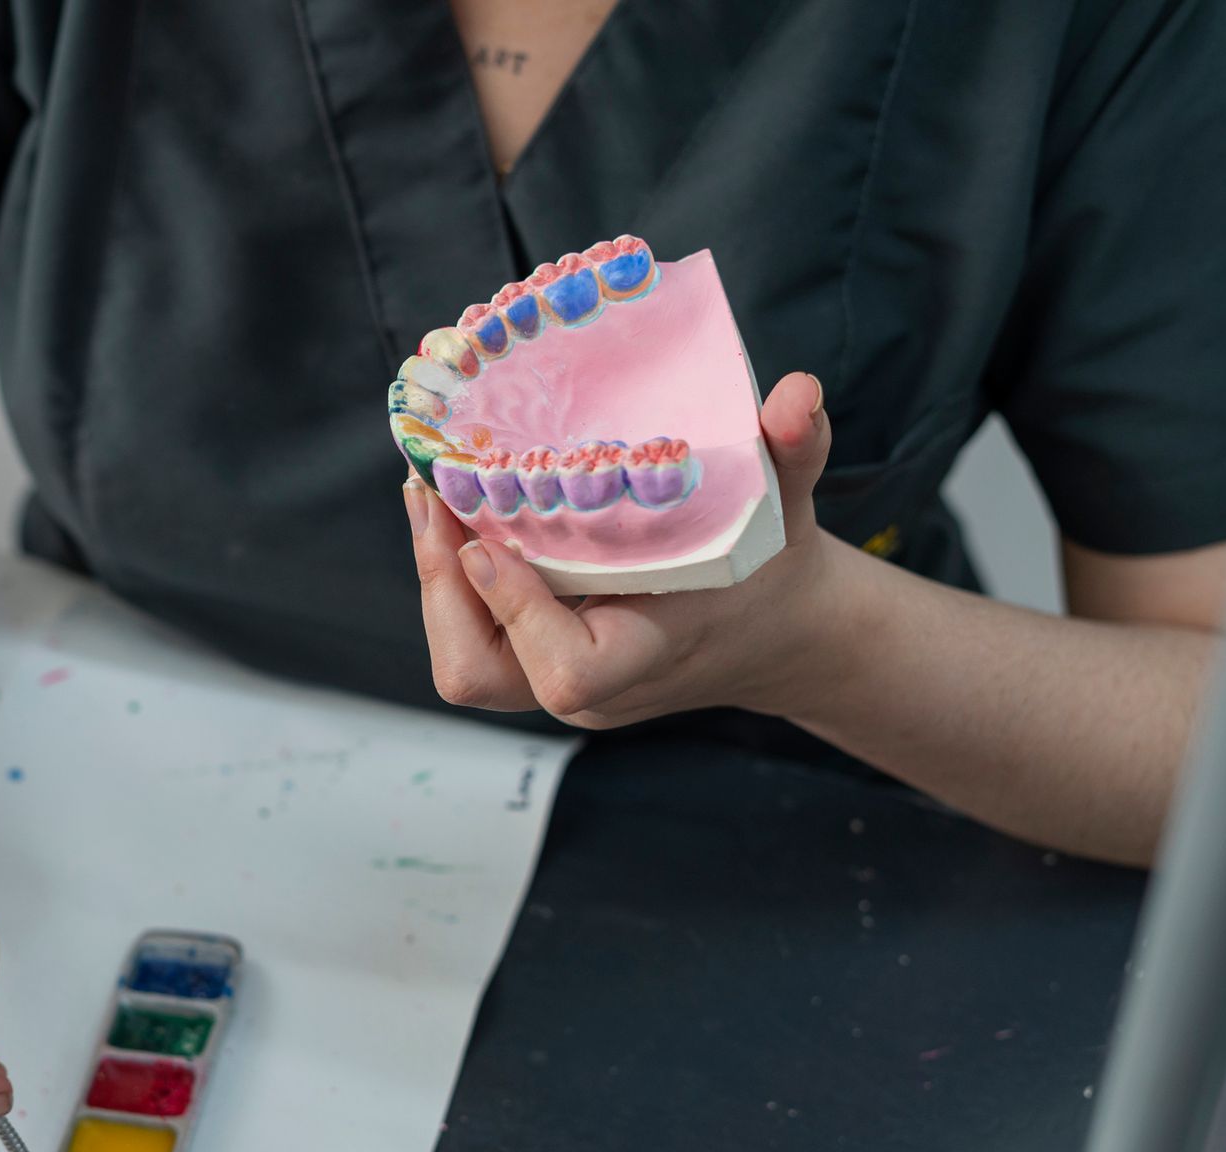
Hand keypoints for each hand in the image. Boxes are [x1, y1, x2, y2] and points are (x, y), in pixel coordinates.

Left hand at [406, 371, 852, 728]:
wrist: (778, 633)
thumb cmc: (776, 570)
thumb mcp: (788, 507)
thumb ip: (794, 453)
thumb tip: (799, 393)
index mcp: (647, 654)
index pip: (564, 672)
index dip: (515, 612)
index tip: (485, 540)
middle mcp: (591, 684)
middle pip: (476, 674)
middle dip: (439, 590)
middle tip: (426, 494)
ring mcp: (556, 680)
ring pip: (463, 660)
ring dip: (435, 580)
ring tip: (426, 491)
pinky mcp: (538, 662)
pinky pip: (473, 636)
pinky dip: (454, 578)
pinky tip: (452, 507)